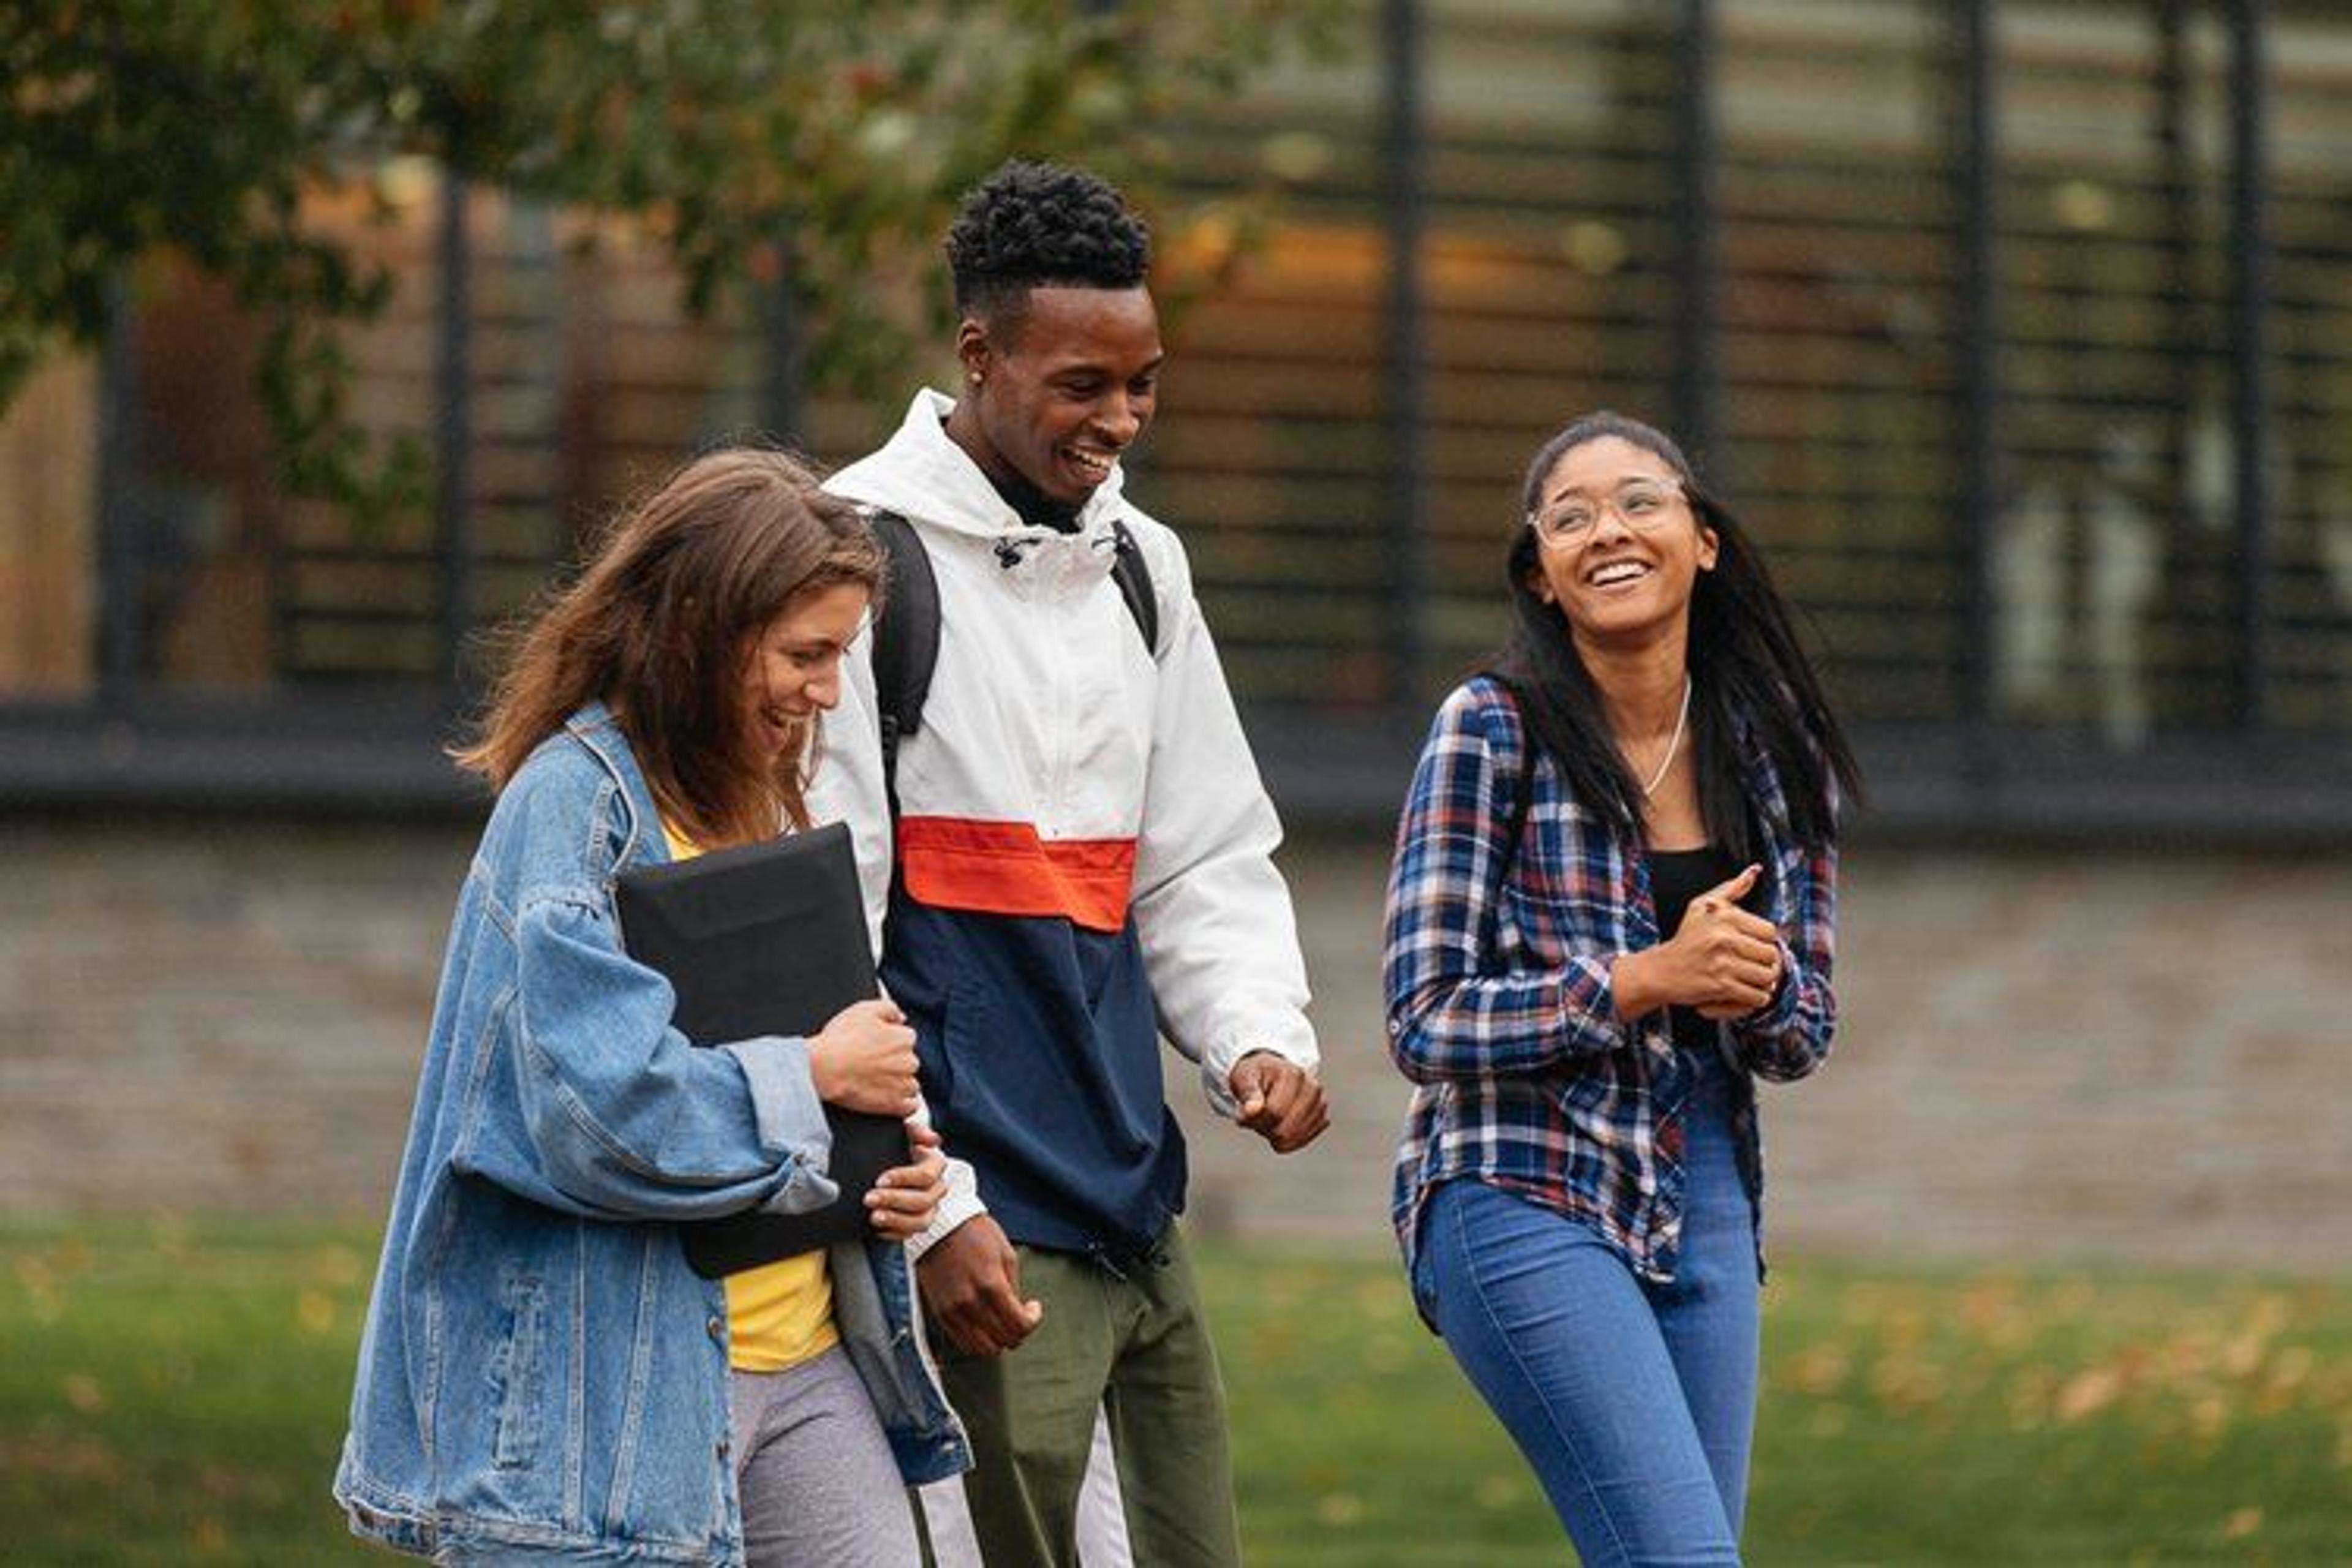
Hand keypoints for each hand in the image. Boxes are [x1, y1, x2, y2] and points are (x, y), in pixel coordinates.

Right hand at [808, 998, 918, 1115]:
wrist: (824, 1068)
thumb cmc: (841, 1038)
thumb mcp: (864, 1009)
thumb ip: (889, 1008)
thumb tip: (901, 1018)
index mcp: (905, 1038)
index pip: (906, 1038)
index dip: (889, 1041)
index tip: (875, 1046)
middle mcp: (909, 1062)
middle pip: (908, 1061)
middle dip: (895, 1062)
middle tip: (872, 1064)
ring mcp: (902, 1085)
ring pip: (910, 1084)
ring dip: (899, 1083)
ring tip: (876, 1081)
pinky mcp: (894, 1105)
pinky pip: (910, 1106)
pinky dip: (903, 1103)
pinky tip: (888, 1097)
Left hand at [865, 1121, 945, 1241]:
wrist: (879, 1166)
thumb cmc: (890, 1143)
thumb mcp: (900, 1130)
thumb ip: (914, 1127)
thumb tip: (932, 1139)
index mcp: (934, 1164)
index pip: (927, 1175)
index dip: (904, 1178)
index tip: (879, 1179)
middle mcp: (936, 1188)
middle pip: (924, 1201)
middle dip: (895, 1200)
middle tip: (868, 1198)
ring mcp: (928, 1209)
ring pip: (921, 1222)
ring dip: (896, 1220)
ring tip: (873, 1217)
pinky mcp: (914, 1224)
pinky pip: (909, 1235)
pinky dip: (893, 1233)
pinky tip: (875, 1228)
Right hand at [915, 1213, 1042, 1356]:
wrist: (940, 1226)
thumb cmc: (977, 1234)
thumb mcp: (1006, 1255)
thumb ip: (1014, 1288)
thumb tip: (1018, 1312)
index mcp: (992, 1286)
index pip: (1019, 1326)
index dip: (1033, 1321)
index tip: (1033, 1308)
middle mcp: (971, 1303)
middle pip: (1003, 1341)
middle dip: (1018, 1332)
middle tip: (1020, 1316)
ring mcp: (953, 1311)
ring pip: (982, 1348)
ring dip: (997, 1340)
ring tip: (1001, 1322)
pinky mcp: (940, 1313)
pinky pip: (962, 1342)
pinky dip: (978, 1340)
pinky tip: (984, 1323)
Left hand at [1229, 1051, 1329, 1153]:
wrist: (1271, 1073)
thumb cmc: (1255, 1076)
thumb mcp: (1244, 1078)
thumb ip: (1248, 1093)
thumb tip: (1253, 1109)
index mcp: (1294, 1074)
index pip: (1274, 1112)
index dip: (1255, 1119)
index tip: (1245, 1113)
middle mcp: (1312, 1088)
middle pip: (1285, 1129)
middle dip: (1265, 1128)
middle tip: (1256, 1116)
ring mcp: (1320, 1104)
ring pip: (1294, 1137)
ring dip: (1274, 1135)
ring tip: (1269, 1117)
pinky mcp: (1322, 1118)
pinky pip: (1303, 1141)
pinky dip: (1287, 1140)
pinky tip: (1279, 1125)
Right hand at [1666, 864, 1782, 1019]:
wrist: (1661, 970)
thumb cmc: (1685, 937)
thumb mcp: (1702, 906)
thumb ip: (1732, 888)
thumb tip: (1756, 869)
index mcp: (1725, 917)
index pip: (1770, 932)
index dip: (1765, 942)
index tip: (1754, 947)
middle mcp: (1724, 938)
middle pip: (1771, 955)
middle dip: (1767, 963)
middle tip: (1755, 965)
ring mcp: (1723, 963)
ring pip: (1767, 976)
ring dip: (1764, 982)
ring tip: (1753, 979)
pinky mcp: (1720, 986)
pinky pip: (1756, 996)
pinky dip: (1755, 998)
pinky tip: (1746, 992)